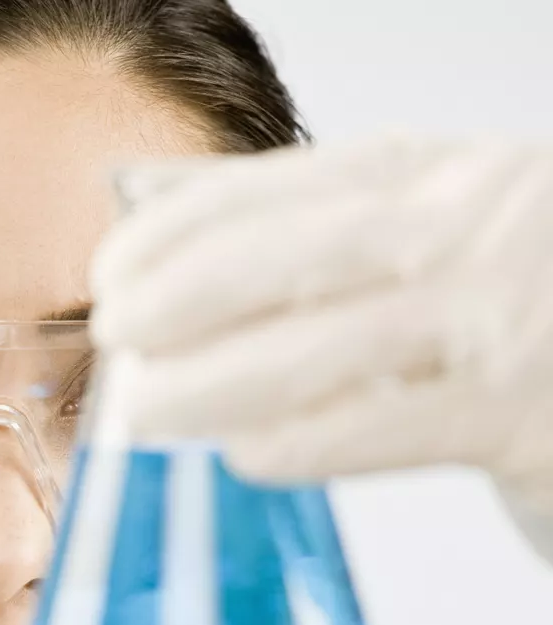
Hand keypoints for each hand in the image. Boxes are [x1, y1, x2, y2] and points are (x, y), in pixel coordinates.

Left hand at [89, 136, 552, 513]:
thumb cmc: (519, 296)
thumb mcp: (432, 226)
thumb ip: (314, 220)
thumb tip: (159, 215)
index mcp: (436, 174)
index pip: (272, 188)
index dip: (173, 231)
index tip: (113, 269)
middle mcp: (469, 231)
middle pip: (280, 261)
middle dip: (174, 301)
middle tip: (116, 336)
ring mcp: (497, 323)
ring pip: (312, 352)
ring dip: (208, 385)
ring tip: (148, 408)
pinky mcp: (517, 421)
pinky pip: (371, 433)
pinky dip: (290, 444)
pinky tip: (241, 451)